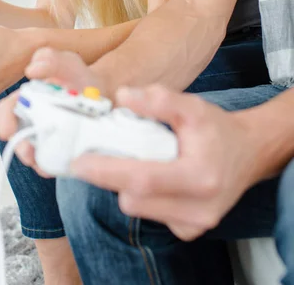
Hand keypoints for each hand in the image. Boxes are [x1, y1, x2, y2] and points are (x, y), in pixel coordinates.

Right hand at [0, 47, 104, 176]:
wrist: (105, 92)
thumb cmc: (80, 77)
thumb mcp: (67, 62)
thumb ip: (50, 59)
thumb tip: (32, 69)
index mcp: (27, 99)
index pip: (6, 111)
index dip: (3, 121)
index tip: (7, 131)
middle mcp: (32, 120)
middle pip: (17, 138)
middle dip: (20, 147)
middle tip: (29, 152)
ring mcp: (45, 138)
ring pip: (34, 155)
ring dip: (38, 159)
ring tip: (49, 159)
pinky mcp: (60, 152)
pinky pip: (54, 164)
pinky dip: (57, 165)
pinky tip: (67, 159)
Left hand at [70, 85, 259, 240]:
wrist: (248, 153)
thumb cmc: (217, 128)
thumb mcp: (193, 106)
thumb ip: (159, 100)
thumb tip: (122, 96)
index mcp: (200, 177)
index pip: (143, 179)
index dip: (107, 171)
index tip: (79, 162)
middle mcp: (199, 208)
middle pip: (134, 200)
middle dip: (110, 177)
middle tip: (95, 155)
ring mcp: (195, 224)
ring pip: (139, 209)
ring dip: (125, 186)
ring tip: (129, 160)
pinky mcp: (189, 230)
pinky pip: (151, 214)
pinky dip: (142, 196)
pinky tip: (151, 176)